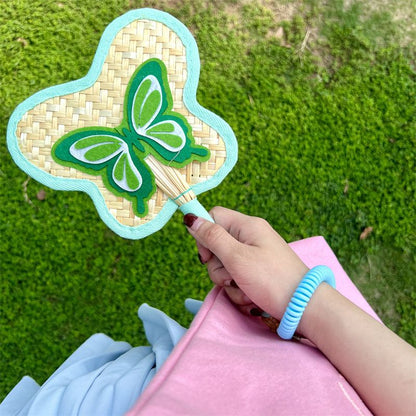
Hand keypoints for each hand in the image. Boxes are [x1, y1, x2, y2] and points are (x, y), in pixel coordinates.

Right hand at [184, 206, 308, 318]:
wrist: (303, 307)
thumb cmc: (271, 279)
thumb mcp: (237, 257)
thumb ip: (212, 237)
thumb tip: (190, 218)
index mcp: (247, 226)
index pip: (214, 216)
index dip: (204, 233)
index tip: (207, 255)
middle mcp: (250, 237)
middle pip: (216, 245)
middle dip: (218, 266)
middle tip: (231, 277)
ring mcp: (253, 256)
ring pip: (224, 266)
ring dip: (228, 283)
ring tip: (244, 290)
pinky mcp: (256, 273)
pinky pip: (235, 278)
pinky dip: (239, 290)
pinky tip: (250, 298)